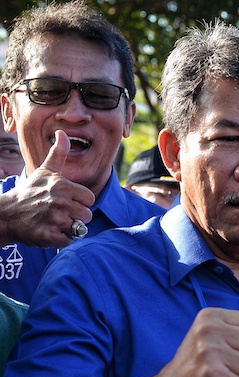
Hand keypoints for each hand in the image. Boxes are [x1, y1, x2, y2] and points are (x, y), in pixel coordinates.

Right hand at [0, 131, 95, 247]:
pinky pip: (69, 241)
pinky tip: (51, 232)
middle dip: (76, 217)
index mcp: (63, 186)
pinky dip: (62, 239)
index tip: (68, 201)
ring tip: (55, 222)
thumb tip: (63, 133)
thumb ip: (58, 153)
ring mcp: (54, 219)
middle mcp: (60, 201)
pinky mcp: (48, 235)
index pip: (90, 199)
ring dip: (70, 228)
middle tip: (60, 213)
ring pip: (79, 229)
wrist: (7, 214)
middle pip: (87, 215)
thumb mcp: (44, 171)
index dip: (81, 202)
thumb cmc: (30, 192)